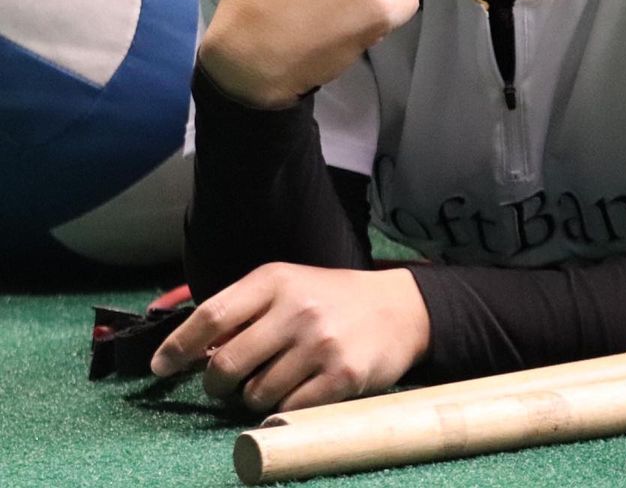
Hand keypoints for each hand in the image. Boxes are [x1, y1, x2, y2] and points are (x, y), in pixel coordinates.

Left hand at [150, 263, 430, 412]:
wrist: (400, 308)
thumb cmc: (332, 299)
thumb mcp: (289, 286)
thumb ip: (245, 310)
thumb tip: (191, 351)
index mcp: (276, 280)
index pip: (212, 316)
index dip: (178, 346)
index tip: (159, 367)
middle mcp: (297, 308)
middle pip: (225, 364)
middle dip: (215, 384)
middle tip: (225, 384)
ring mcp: (321, 344)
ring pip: (255, 394)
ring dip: (254, 397)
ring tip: (277, 380)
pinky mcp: (342, 376)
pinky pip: (288, 411)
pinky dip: (284, 410)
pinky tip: (300, 391)